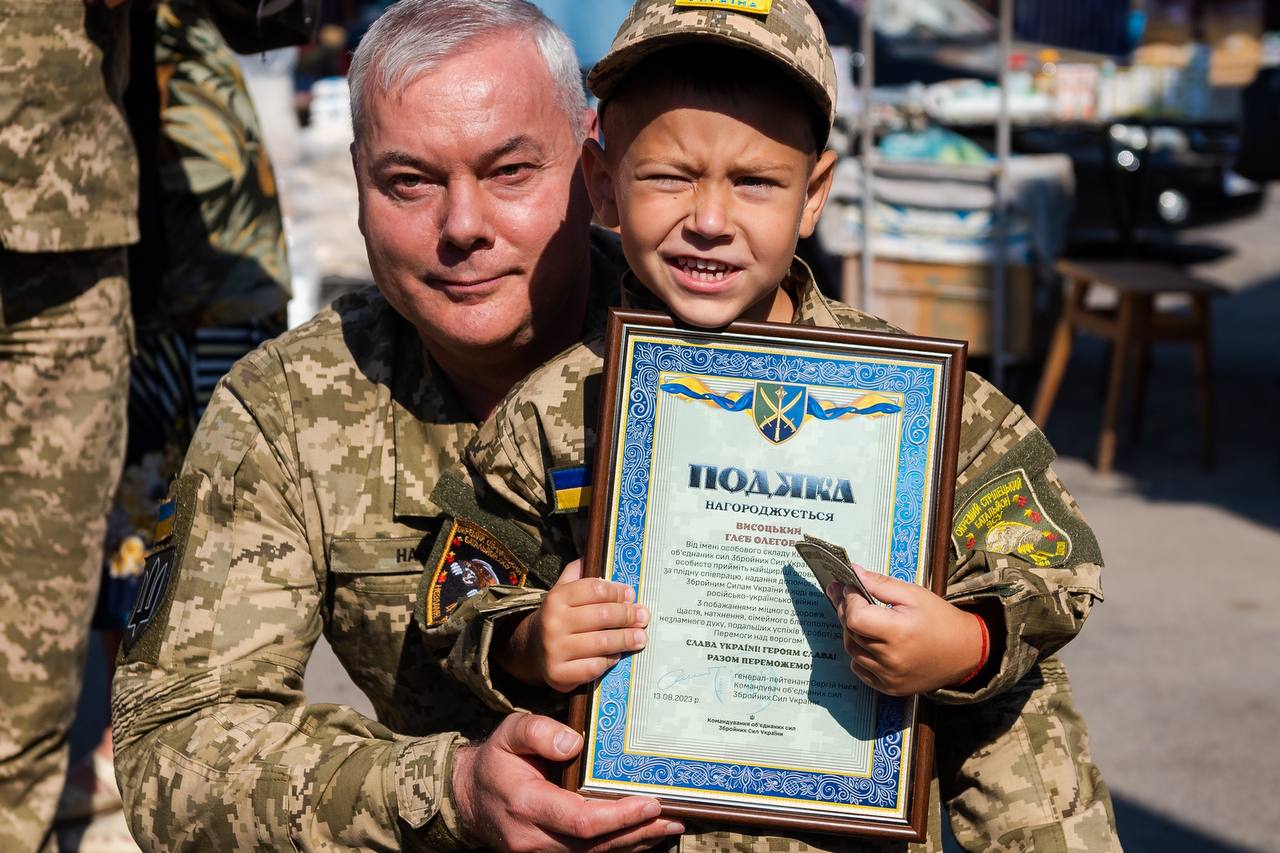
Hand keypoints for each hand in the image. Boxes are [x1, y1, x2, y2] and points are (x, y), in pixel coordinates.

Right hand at [451, 713, 682, 851]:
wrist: (467, 796)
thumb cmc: (495, 760)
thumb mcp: (509, 732)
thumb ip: (539, 732)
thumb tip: (575, 744)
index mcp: (526, 805)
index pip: (580, 821)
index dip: (618, 817)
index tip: (650, 803)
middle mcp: (534, 838)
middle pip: (594, 844)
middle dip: (637, 832)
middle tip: (674, 817)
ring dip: (634, 843)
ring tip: (670, 826)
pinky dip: (619, 846)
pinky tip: (645, 836)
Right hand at [502, 560, 647, 692]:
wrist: (532, 649)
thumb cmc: (559, 616)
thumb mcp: (563, 590)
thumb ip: (579, 572)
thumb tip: (598, 553)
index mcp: (556, 598)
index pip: (595, 589)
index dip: (618, 592)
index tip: (631, 595)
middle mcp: (553, 623)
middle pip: (603, 616)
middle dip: (629, 616)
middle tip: (644, 617)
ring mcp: (555, 650)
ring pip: (603, 642)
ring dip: (627, 639)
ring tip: (641, 637)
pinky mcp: (559, 674)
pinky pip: (595, 666)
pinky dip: (610, 660)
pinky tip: (617, 655)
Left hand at [826, 566, 984, 695]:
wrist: (965, 652)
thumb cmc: (941, 620)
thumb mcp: (914, 594)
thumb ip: (881, 584)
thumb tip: (854, 573)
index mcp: (899, 633)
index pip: (856, 617)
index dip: (848, 600)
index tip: (850, 589)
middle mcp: (891, 659)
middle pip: (851, 632)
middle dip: (846, 611)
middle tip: (849, 597)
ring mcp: (889, 677)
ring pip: (852, 651)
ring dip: (851, 632)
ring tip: (863, 618)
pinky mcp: (889, 687)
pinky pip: (859, 669)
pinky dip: (859, 654)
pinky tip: (870, 642)